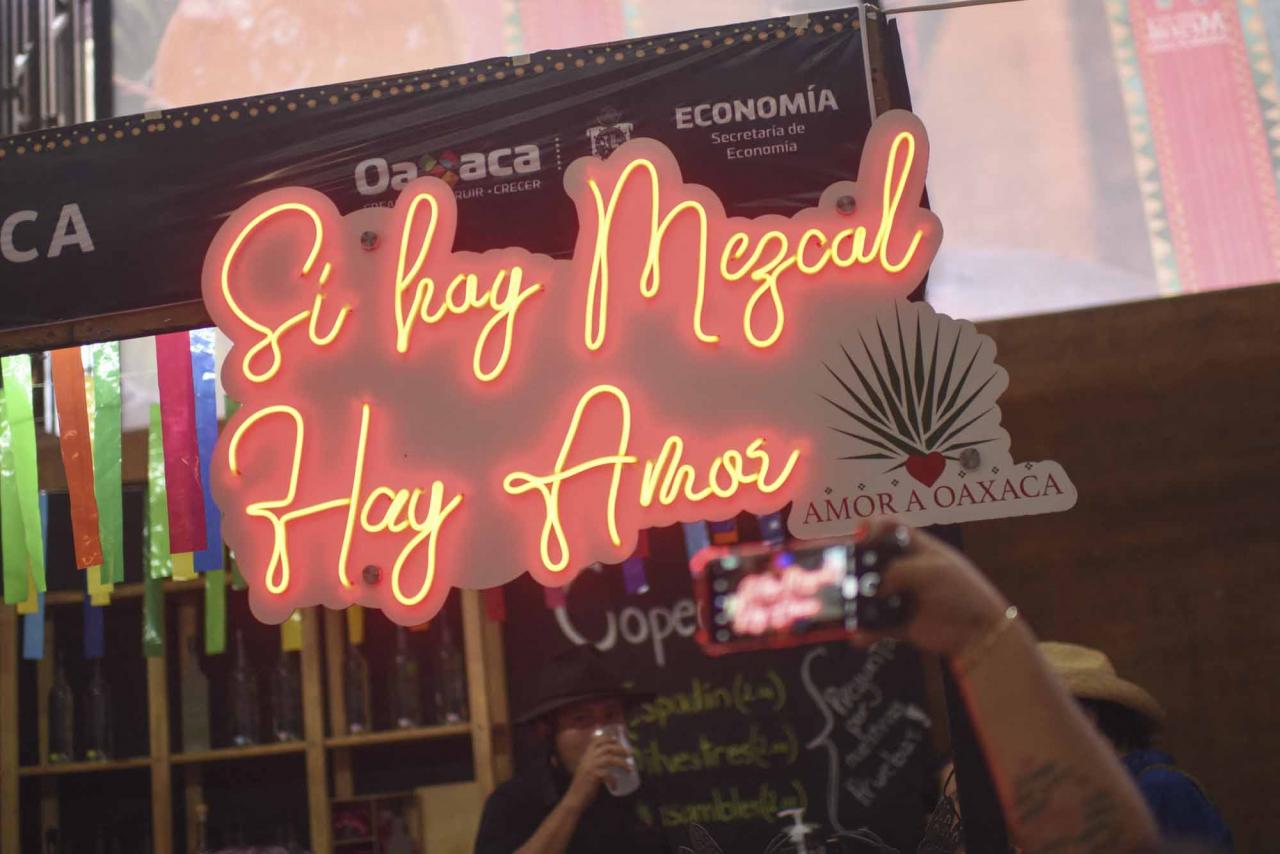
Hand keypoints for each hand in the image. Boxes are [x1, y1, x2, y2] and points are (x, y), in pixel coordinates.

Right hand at [563, 732, 633, 809]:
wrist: (574, 798)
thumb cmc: (583, 786)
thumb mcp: (587, 770)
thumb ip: (595, 764)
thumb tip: (611, 761)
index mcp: (586, 755)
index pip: (596, 741)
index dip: (607, 738)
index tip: (617, 739)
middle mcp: (588, 758)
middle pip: (607, 748)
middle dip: (620, 749)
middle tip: (630, 754)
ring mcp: (590, 766)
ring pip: (609, 759)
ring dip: (622, 763)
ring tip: (630, 768)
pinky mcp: (593, 776)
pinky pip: (607, 774)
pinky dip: (613, 780)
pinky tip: (616, 786)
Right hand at [851, 517, 1009, 657]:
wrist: (979, 632)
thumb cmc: (962, 591)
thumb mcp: (933, 570)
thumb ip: (899, 571)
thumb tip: (874, 588)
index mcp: (915, 548)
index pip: (888, 527)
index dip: (871, 527)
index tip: (860, 537)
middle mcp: (902, 569)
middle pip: (869, 561)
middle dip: (853, 567)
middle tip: (842, 575)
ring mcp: (898, 596)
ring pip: (866, 595)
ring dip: (853, 602)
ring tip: (846, 610)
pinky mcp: (897, 623)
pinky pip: (873, 626)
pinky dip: (864, 632)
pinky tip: (859, 637)